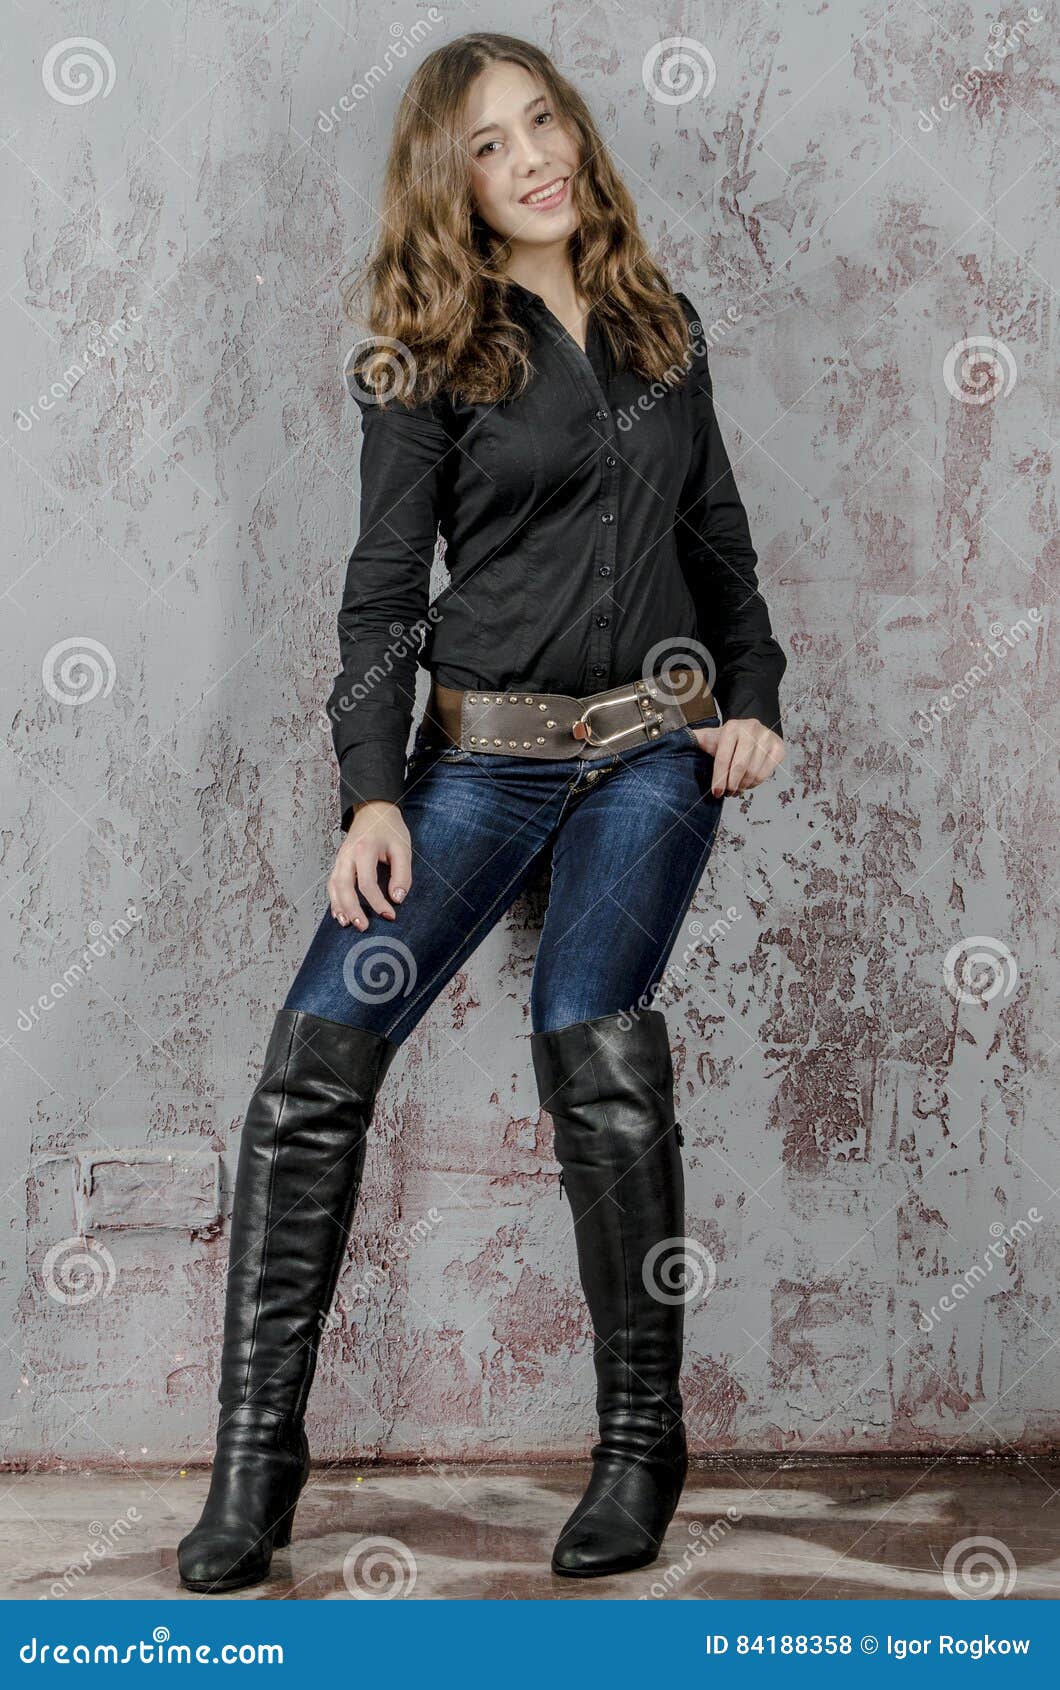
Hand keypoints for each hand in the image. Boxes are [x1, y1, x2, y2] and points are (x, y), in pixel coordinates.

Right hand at [328, 801, 411, 928]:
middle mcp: (347, 855)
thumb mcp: (402, 848)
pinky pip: (332, 884)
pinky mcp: (338, 863)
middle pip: (344, 887)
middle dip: (353, 909)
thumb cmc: (390, 830)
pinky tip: (340, 914)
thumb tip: (397, 898)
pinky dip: (334, 900)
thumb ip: (402, 874)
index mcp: (364, 849)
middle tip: (363, 927)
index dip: (378, 902)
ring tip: (347, 924)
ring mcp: (340, 859)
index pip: (367, 883)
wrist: (374, 810)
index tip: (390, 915)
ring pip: (333, 887)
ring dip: (339, 907)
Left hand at [689, 718, 785, 796]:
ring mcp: (767, 737)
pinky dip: (756, 783)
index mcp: (731, 727)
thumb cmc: (728, 738)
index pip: (722, 758)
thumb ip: (694, 740)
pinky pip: (766, 773)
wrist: (753, 729)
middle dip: (731, 785)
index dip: (719, 779)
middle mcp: (751, 729)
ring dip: (743, 786)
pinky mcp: (779, 747)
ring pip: (753, 772)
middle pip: (739, 767)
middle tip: (728, 793)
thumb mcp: (711, 737)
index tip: (716, 793)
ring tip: (737, 788)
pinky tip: (748, 782)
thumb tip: (673, 743)